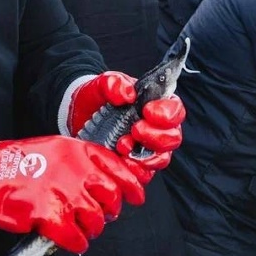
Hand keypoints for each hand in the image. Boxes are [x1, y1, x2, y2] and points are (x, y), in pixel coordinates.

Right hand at [0, 136, 144, 253]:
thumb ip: (78, 163)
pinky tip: (69, 240)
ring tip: (79, 228)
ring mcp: (62, 192)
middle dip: (109, 210)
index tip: (137, 197)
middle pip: (111, 196)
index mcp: (76, 150)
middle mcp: (74, 169)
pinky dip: (76, 242)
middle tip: (100, 216)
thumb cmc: (15, 162)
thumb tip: (101, 184)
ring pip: (96, 220)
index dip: (132, 185)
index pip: (117, 167)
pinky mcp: (46, 215)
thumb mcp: (52, 150)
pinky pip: (75, 237)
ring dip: (91, 228)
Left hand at [66, 72, 185, 174]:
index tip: (147, 111)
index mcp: (155, 104)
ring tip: (122, 145)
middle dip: (156, 136)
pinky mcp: (135, 164)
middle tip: (135, 130)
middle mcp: (157, 128)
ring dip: (145, 155)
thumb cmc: (98, 97)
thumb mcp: (103, 84)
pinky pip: (145, 173)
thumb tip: (128, 93)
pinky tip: (120, 160)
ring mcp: (147, 148)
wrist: (80, 115)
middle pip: (173, 137)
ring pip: (162, 158)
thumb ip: (114, 82)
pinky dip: (134, 169)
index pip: (175, 109)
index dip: (166, 113)